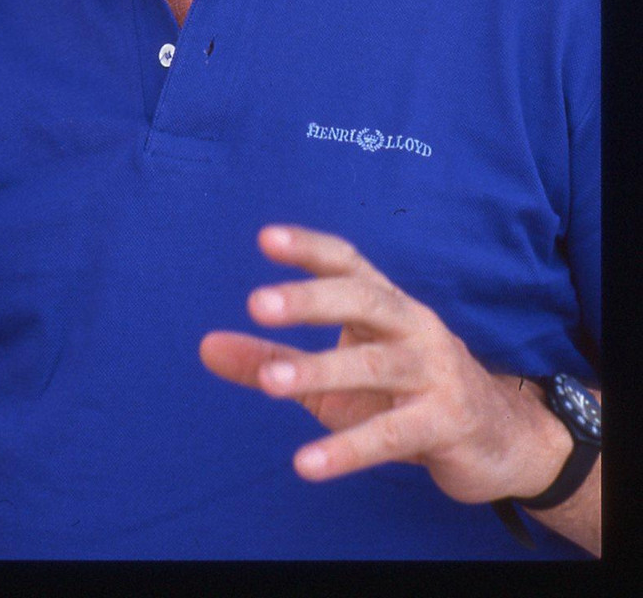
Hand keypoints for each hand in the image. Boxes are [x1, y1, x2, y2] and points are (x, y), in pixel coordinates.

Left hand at [199, 225, 571, 505]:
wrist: (497, 440)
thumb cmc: (401, 396)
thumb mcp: (332, 377)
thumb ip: (269, 360)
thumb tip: (204, 346)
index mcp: (386, 304)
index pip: (347, 263)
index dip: (309, 249)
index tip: (265, 238)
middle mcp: (413, 325)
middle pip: (363, 299)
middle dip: (311, 299)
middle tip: (257, 303)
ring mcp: (435, 371)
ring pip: (375, 364)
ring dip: (321, 370)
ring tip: (271, 381)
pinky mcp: (447, 421)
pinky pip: (393, 433)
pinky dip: (350, 448)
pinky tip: (307, 463)